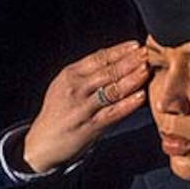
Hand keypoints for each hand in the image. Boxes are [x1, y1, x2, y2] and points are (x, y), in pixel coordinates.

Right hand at [21, 40, 150, 173]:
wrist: (42, 143)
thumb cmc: (58, 113)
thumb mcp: (65, 86)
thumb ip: (86, 73)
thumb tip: (112, 55)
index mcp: (70, 75)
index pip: (98, 58)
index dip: (119, 51)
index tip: (135, 45)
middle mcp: (75, 89)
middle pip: (107, 71)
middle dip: (129, 61)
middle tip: (146, 54)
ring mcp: (82, 108)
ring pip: (112, 89)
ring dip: (131, 79)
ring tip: (146, 70)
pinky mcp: (89, 126)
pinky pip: (113, 112)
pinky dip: (128, 104)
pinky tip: (141, 96)